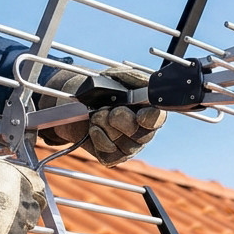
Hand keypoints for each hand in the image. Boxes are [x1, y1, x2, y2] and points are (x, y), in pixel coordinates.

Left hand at [38, 65, 166, 166]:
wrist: (75, 103)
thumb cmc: (100, 90)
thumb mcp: (115, 76)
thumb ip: (132, 77)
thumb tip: (144, 83)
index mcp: (148, 111)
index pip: (158, 119)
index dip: (150, 119)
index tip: (139, 115)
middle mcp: (142, 131)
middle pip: (140, 135)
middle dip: (120, 119)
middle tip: (106, 109)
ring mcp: (128, 146)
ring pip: (124, 145)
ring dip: (105, 126)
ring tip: (96, 115)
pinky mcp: (112, 157)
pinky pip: (109, 154)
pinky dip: (98, 138)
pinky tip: (93, 128)